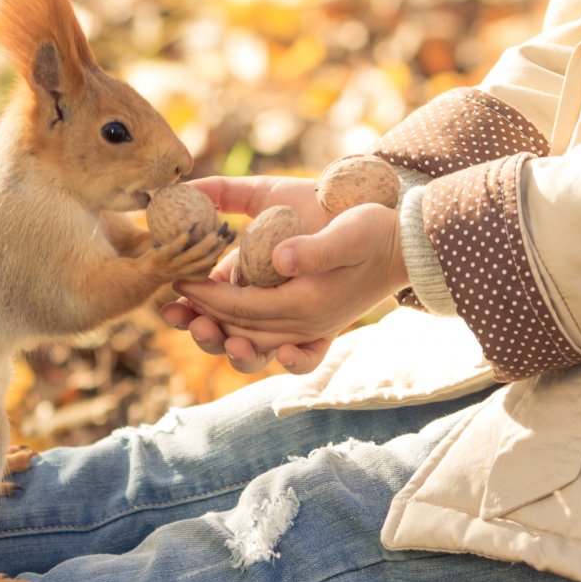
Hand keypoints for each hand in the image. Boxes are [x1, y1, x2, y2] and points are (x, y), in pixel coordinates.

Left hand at [164, 178, 407, 374]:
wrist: (411, 246)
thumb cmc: (376, 231)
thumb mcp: (348, 232)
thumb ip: (315, 250)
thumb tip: (278, 260)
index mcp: (308, 305)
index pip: (242, 307)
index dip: (206, 297)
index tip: (178, 283)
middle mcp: (307, 325)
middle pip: (242, 331)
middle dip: (203, 320)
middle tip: (169, 310)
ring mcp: (313, 329)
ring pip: (256, 343)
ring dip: (221, 338)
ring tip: (192, 325)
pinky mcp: (319, 325)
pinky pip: (282, 350)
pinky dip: (258, 350)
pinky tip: (237, 341)